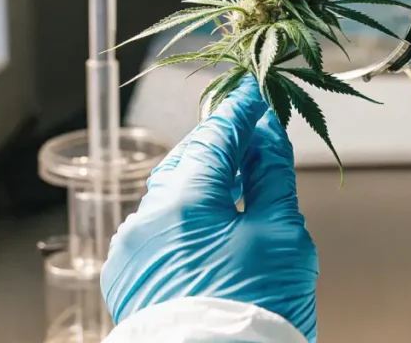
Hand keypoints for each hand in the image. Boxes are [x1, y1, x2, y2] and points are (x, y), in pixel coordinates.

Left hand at [101, 76, 317, 339]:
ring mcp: (132, 251)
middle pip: (187, 163)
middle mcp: (146, 221)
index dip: (239, 112)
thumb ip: (273, 178)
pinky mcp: (128, 277)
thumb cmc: (254, 316)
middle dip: (221, 147)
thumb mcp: (282, 237)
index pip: (214, 136)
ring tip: (240, 184)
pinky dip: (183, 218)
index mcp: (183, 202)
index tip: (254, 94)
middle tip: (255, 138)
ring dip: (203, 184)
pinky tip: (212, 225)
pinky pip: (157, 230)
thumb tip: (269, 137)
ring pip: (170, 196)